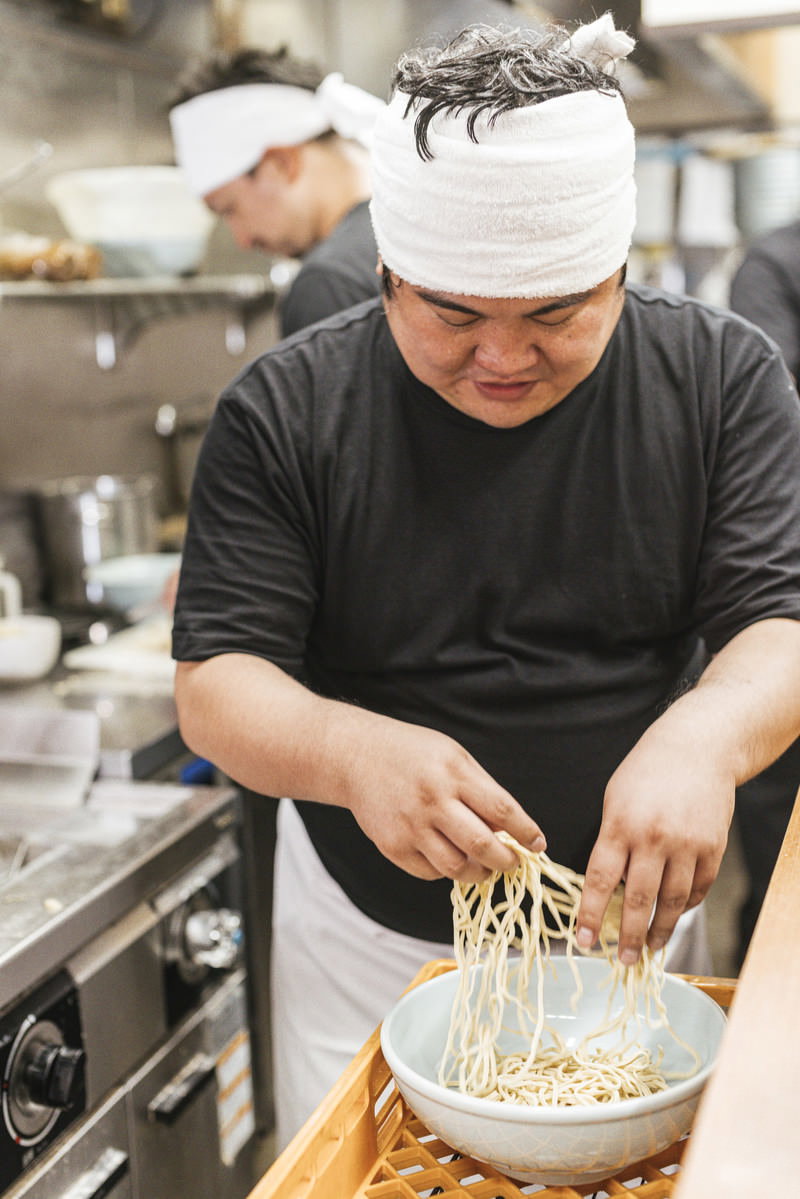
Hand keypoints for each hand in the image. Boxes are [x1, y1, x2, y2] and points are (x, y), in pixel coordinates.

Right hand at [340, 715, 545, 883]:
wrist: (358, 756)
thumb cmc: (413, 754)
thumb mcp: (454, 757)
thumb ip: (482, 790)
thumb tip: (509, 829)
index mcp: (454, 774)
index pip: (502, 810)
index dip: (526, 832)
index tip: (538, 843)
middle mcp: (433, 801)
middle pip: (483, 845)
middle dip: (507, 860)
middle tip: (513, 861)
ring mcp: (411, 827)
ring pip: (457, 868)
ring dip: (479, 873)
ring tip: (485, 866)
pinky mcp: (393, 846)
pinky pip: (430, 872)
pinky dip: (447, 871)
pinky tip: (451, 858)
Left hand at [575, 733, 733, 963]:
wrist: (696, 748)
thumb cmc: (646, 772)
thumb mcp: (614, 800)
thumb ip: (611, 841)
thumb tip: (607, 887)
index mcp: (620, 826)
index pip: (600, 880)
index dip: (591, 916)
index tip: (584, 942)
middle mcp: (653, 838)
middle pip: (639, 899)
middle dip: (628, 936)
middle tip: (623, 960)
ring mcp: (686, 845)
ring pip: (673, 902)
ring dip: (660, 929)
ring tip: (650, 947)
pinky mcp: (712, 848)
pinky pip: (699, 889)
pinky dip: (686, 907)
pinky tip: (675, 916)